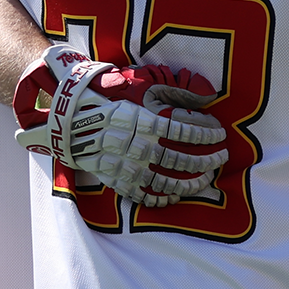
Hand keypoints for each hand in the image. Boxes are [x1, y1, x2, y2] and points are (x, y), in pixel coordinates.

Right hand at [13, 44, 230, 206]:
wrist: (67, 122)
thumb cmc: (107, 100)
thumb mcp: (138, 88)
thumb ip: (172, 91)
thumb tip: (205, 96)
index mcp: (144, 122)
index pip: (186, 132)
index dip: (207, 135)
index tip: (220, 135)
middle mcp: (138, 147)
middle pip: (182, 160)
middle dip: (207, 160)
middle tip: (222, 158)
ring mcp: (127, 167)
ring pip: (167, 181)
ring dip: (191, 183)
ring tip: (206, 180)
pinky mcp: (116, 180)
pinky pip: (144, 195)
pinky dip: (162, 199)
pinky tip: (175, 197)